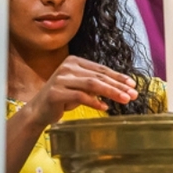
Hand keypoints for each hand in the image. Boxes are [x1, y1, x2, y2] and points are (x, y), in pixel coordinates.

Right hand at [22, 56, 138, 126]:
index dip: (118, 76)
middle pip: (98, 76)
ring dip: (111, 92)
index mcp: (74, 62)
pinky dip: (94, 103)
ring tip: (125, 100)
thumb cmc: (62, 98)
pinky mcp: (56, 93)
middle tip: (133, 94)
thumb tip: (123, 88)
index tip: (132, 85)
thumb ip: (96, 85)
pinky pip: (80, 97)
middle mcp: (67, 67)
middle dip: (118, 85)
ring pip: (91, 84)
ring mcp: (60, 79)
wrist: (38, 110)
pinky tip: (105, 108)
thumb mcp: (81, 88)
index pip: (100, 69)